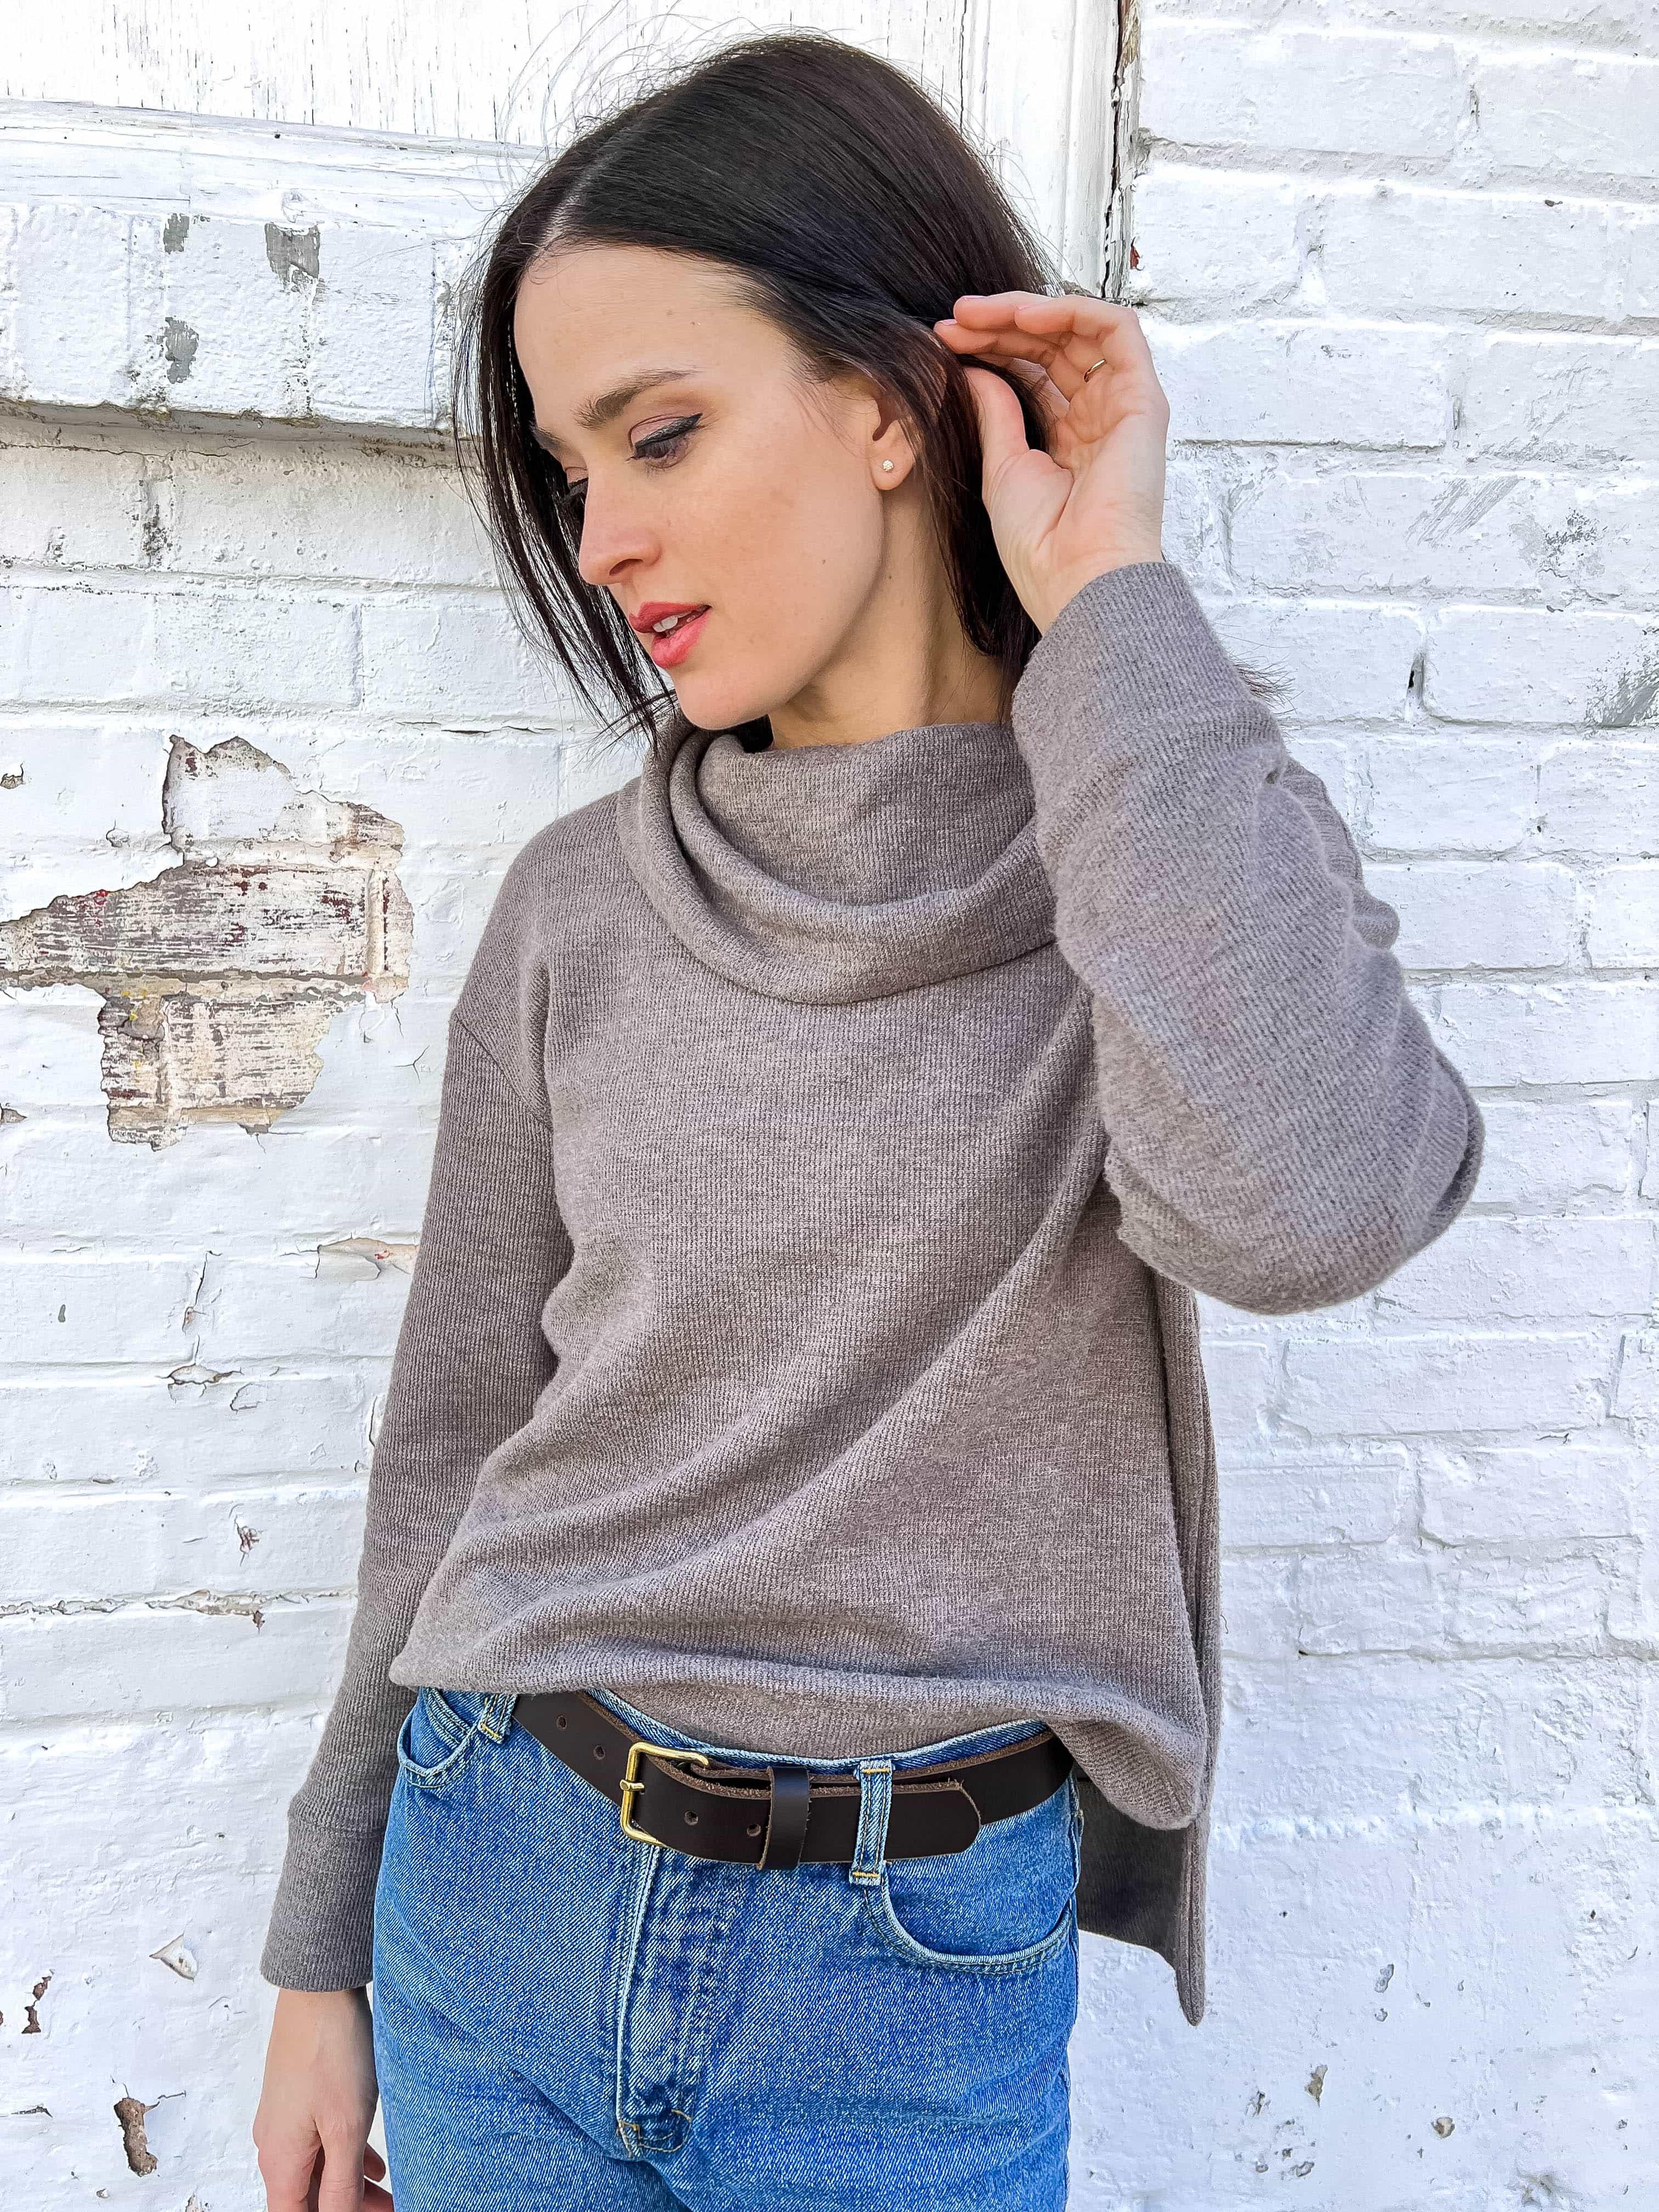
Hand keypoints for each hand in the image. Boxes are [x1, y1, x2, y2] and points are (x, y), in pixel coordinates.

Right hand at [253, 1987, 393, 2211]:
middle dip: (349, 2207)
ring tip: (390, 2191)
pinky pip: (322, 2139)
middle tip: (391, 2208)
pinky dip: (347, 2156)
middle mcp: (275, 2144)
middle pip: (309, 2196)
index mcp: (279, 2161)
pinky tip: (375, 2162)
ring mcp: (286, 2117)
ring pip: (319, 2167)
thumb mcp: (345, 2128)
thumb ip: (342, 2184)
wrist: (319, 1988)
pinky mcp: (301, 2094)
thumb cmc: (331, 2052)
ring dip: (352, 2184)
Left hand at [932, 292, 1168, 633]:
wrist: (1077, 577)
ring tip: (977, 313)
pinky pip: (1117, 329)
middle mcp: (1098, 419)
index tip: (944, 340)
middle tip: (953, 319)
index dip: (990, 349)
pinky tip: (1024, 315)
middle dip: (1000, 326)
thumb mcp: (1002, 468)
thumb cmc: (1042, 545)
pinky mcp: (1143, 398)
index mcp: (1068, 440)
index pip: (1032, 373)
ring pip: (1080, 331)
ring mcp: (1122, 406)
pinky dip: (1071, 311)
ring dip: (1027, 312)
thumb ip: (994, 413)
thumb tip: (972, 368)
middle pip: (1051, 349)